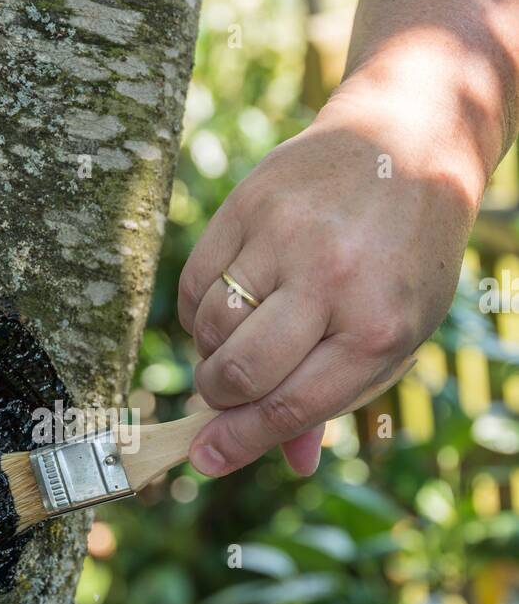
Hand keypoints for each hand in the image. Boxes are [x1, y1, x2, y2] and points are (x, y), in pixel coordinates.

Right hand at [178, 83, 475, 478]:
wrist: (408, 143)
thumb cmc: (403, 257)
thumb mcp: (397, 333)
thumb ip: (340, 397)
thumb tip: (294, 461)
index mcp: (378, 328)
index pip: (289, 405)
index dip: (239, 442)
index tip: (205, 459)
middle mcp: (332, 281)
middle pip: (239, 372)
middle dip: (218, 399)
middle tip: (221, 395)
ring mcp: (286, 237)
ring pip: (209, 328)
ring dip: (210, 351)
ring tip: (237, 339)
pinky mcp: (249, 203)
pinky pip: (195, 281)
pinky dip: (199, 307)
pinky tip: (228, 300)